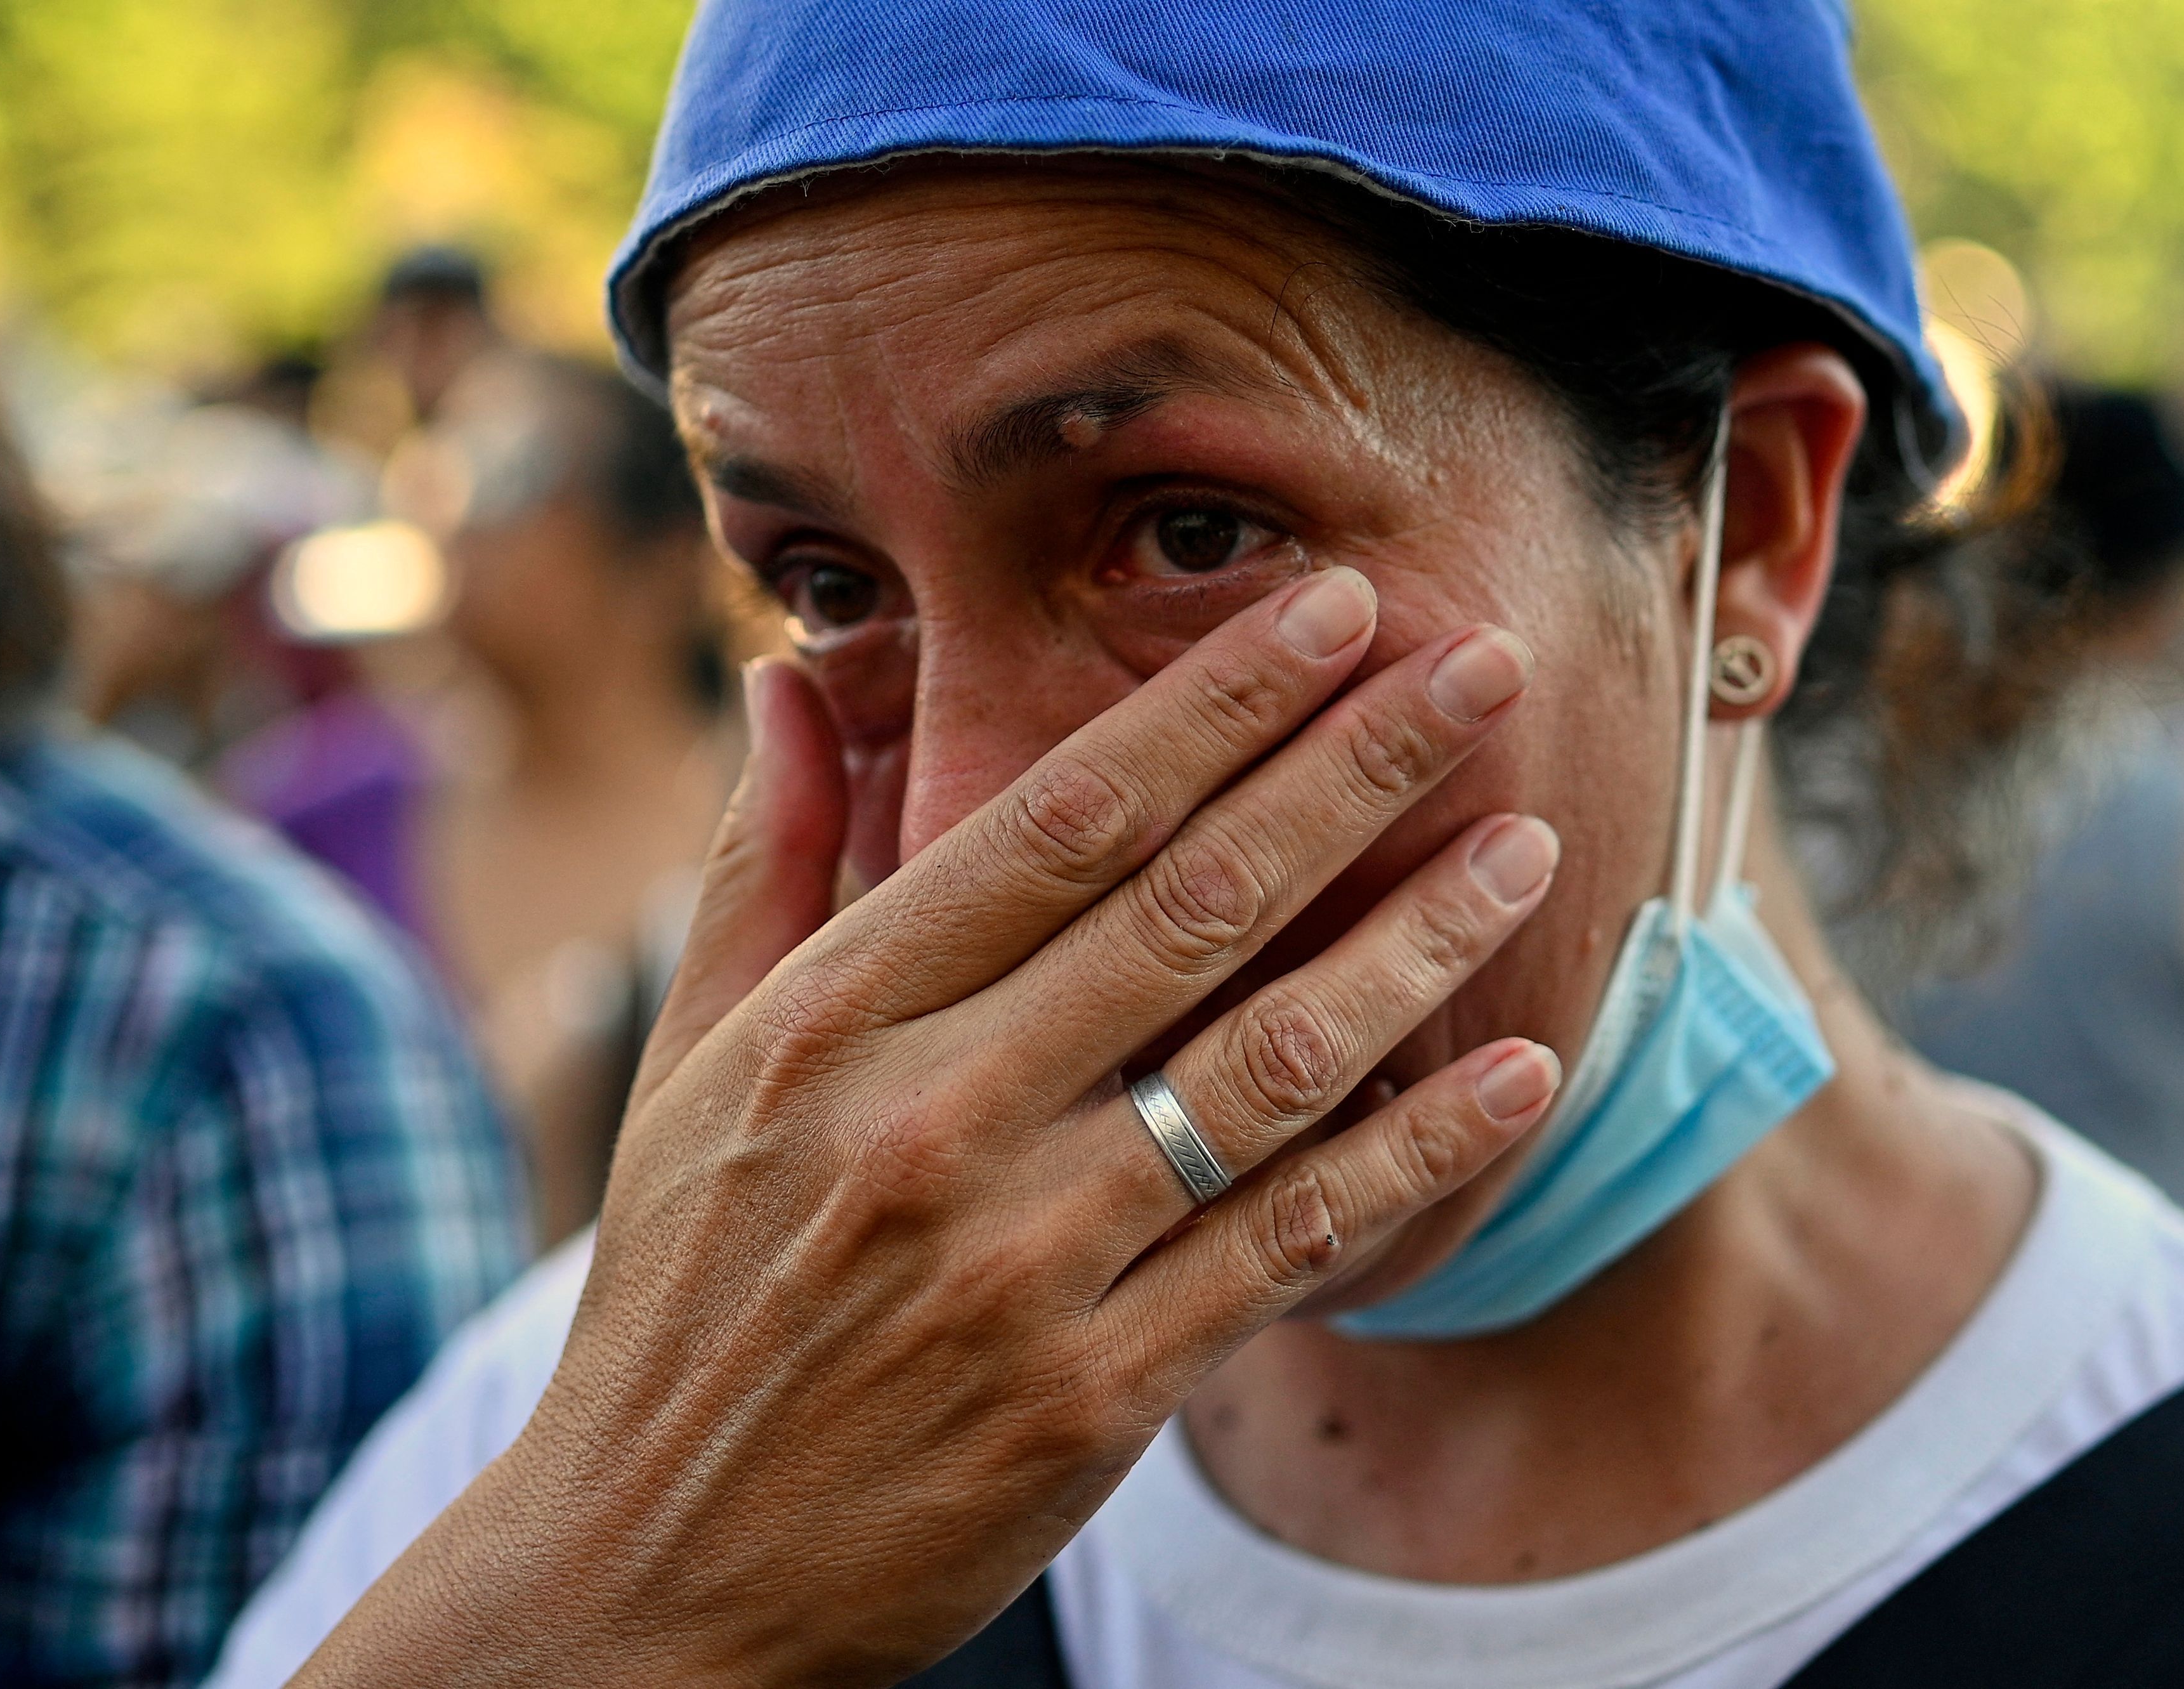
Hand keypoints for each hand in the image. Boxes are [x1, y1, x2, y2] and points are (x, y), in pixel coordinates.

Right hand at [293, 566, 1560, 1686]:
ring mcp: (1021, 1264)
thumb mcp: (686, 1069)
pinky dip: (1413, 1154)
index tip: (1328, 609)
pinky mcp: (1095, 1395)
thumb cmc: (683, 1295)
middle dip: (1352, 768)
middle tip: (1479, 664)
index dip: (1212, 706)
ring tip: (1529, 847)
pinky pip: (1287, 1244)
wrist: (654, 1572)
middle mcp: (932, 1123)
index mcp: (831, 1022)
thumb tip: (789, 674)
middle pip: (1189, 909)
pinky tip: (1513, 1071)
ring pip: (1267, 1067)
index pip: (1058, 822)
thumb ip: (764, 866)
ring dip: (1418, 942)